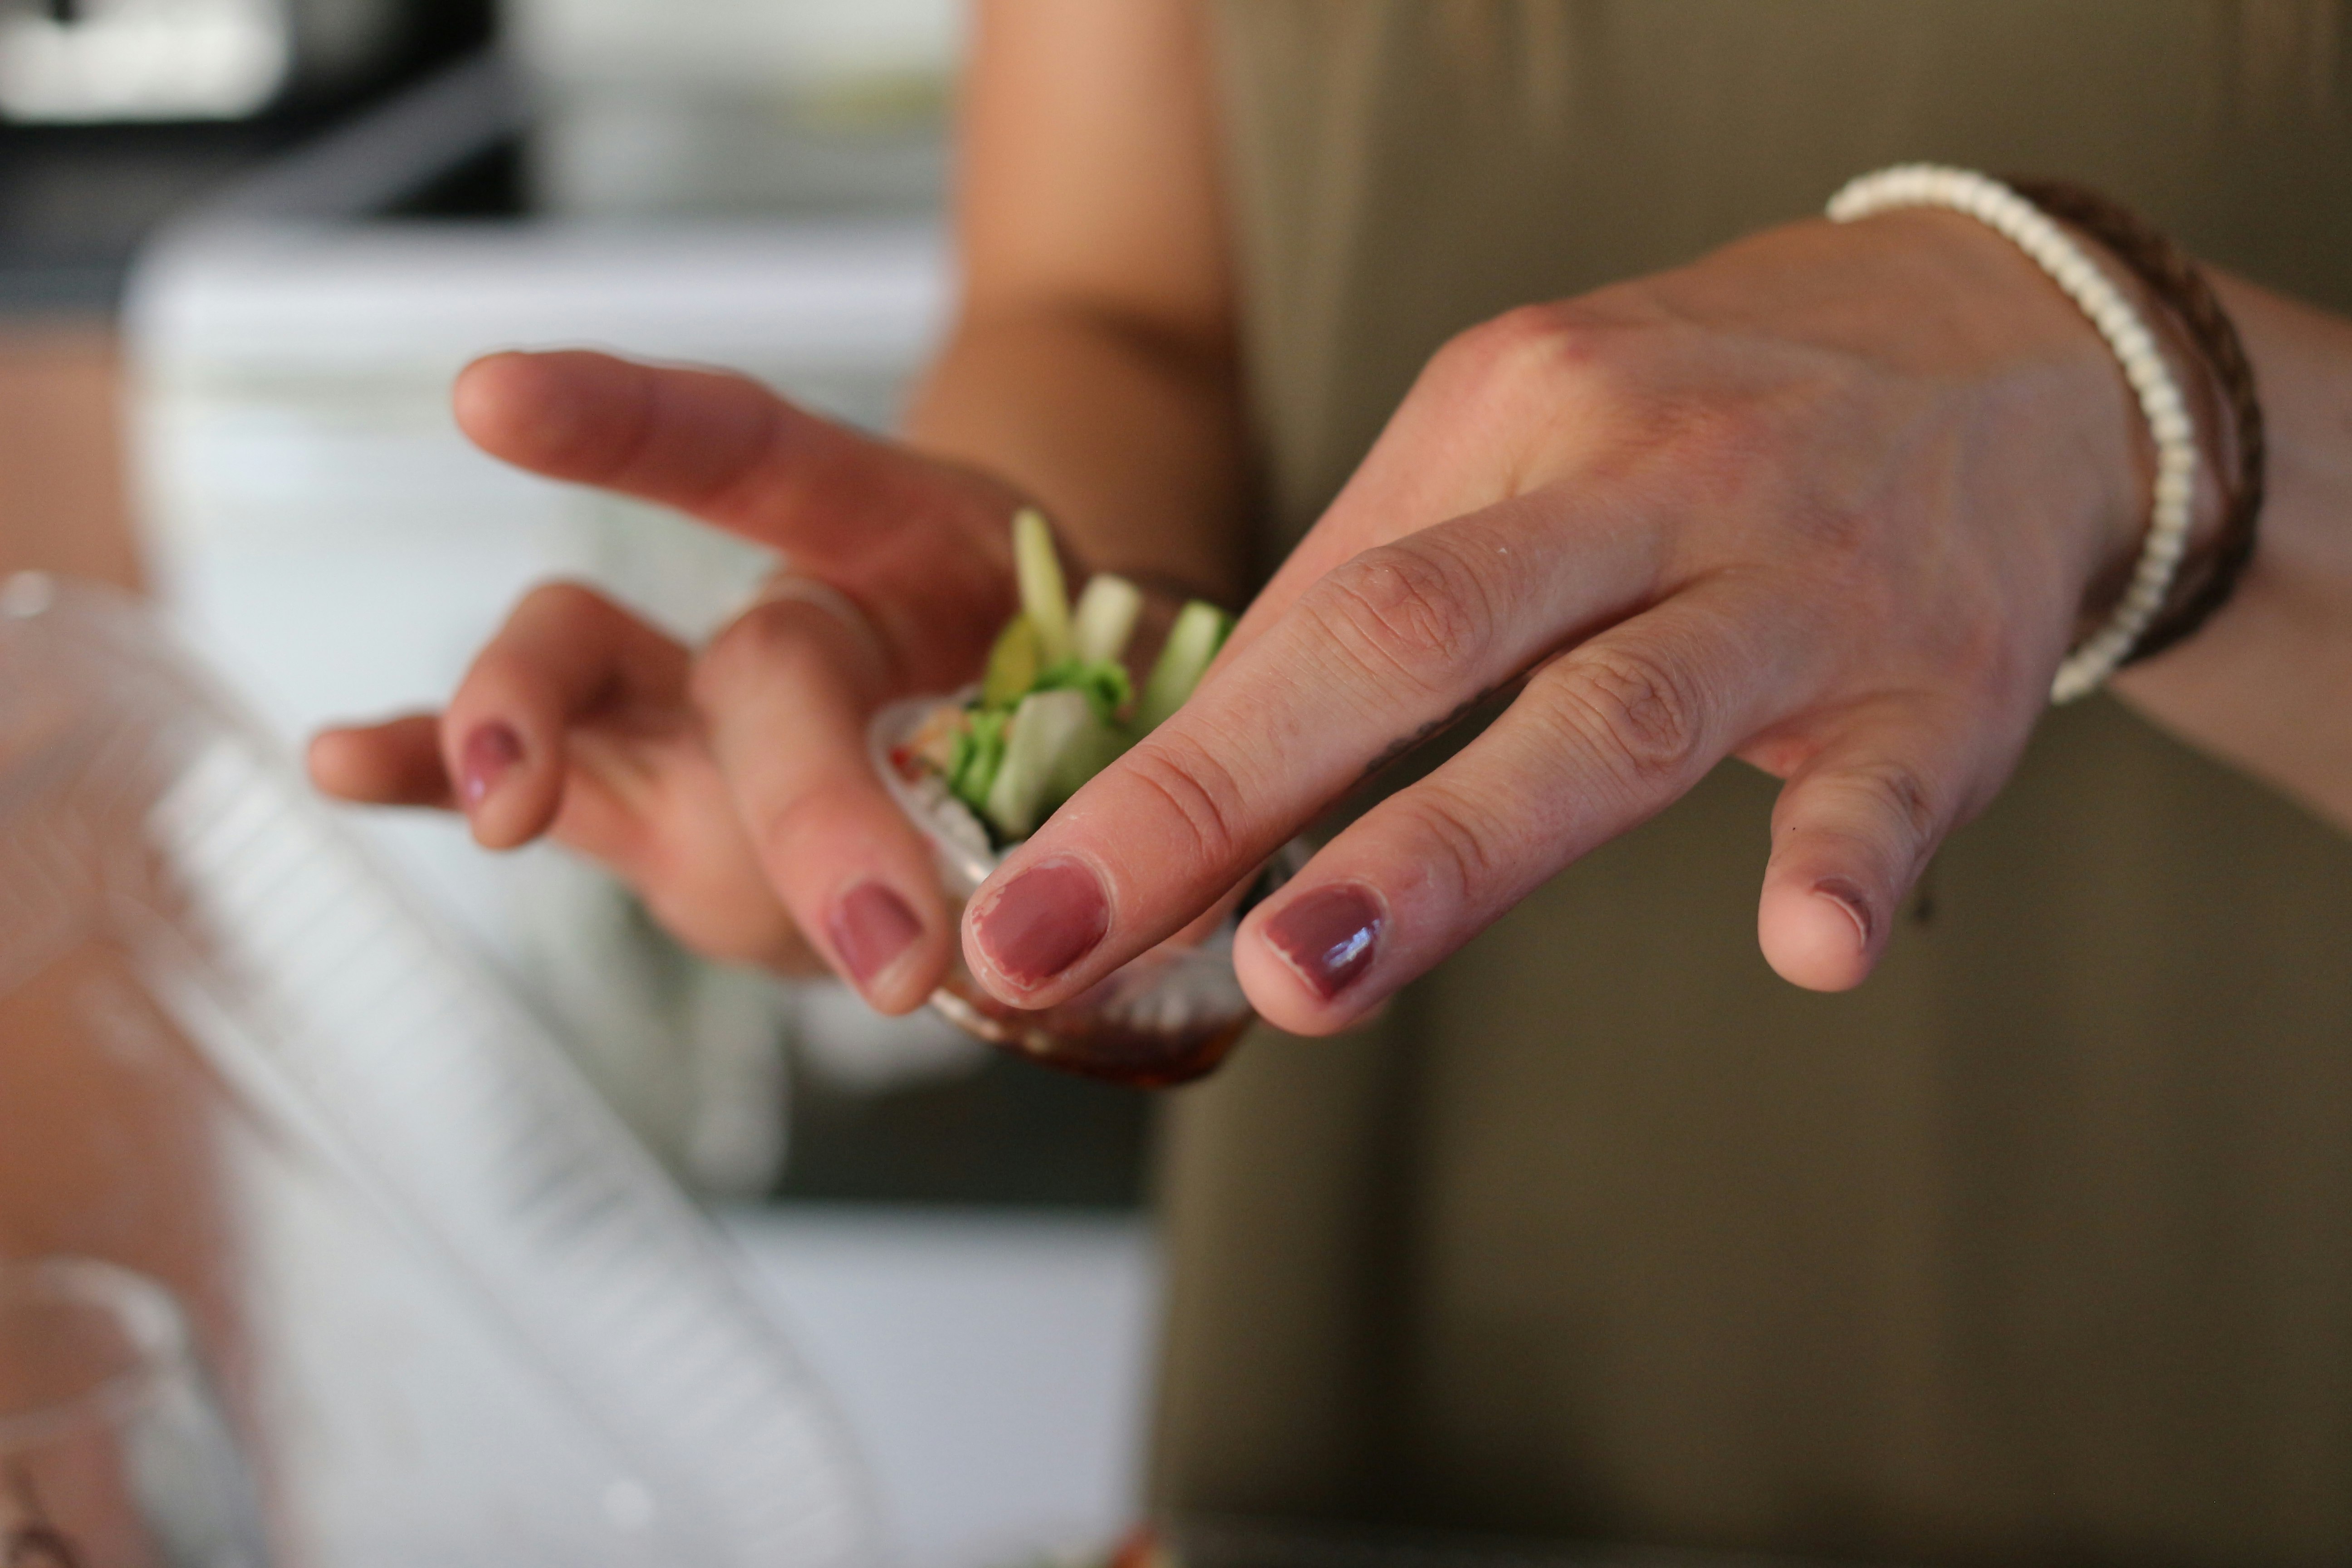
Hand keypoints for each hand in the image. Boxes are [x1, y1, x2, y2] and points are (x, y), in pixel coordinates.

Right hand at [311, 349, 1032, 1010]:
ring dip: (529, 739)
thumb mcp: (1123, 702)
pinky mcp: (652, 805)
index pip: (764, 455)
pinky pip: (544, 784)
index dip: (633, 425)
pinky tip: (343, 764)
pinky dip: (436, 776)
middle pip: (759, 672)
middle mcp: (788, 616)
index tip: (489, 397)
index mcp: (909, 542)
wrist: (1017, 704)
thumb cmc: (1065, 688)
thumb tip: (1089, 911)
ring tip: (505, 804)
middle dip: (818, 814)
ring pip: (583, 679)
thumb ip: (1098, 788)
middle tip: (895, 953)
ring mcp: (698, 712)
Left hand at [962, 209, 2176, 1031]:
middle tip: (1061, 934)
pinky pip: (1888, 784)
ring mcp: (1799, 577)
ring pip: (1611, 717)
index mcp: (1508, 410)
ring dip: (1445, 851)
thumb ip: (1375, 597)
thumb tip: (1196, 785)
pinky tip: (1806, 947)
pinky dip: (1844, 862)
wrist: (2003, 349)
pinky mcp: (1944, 676)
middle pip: (1409, 636)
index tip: (1024, 910)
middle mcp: (1642, 474)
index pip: (1305, 613)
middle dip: (1221, 797)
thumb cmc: (1705, 434)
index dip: (1156, 775)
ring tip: (1300, 970)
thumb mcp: (1527, 446)